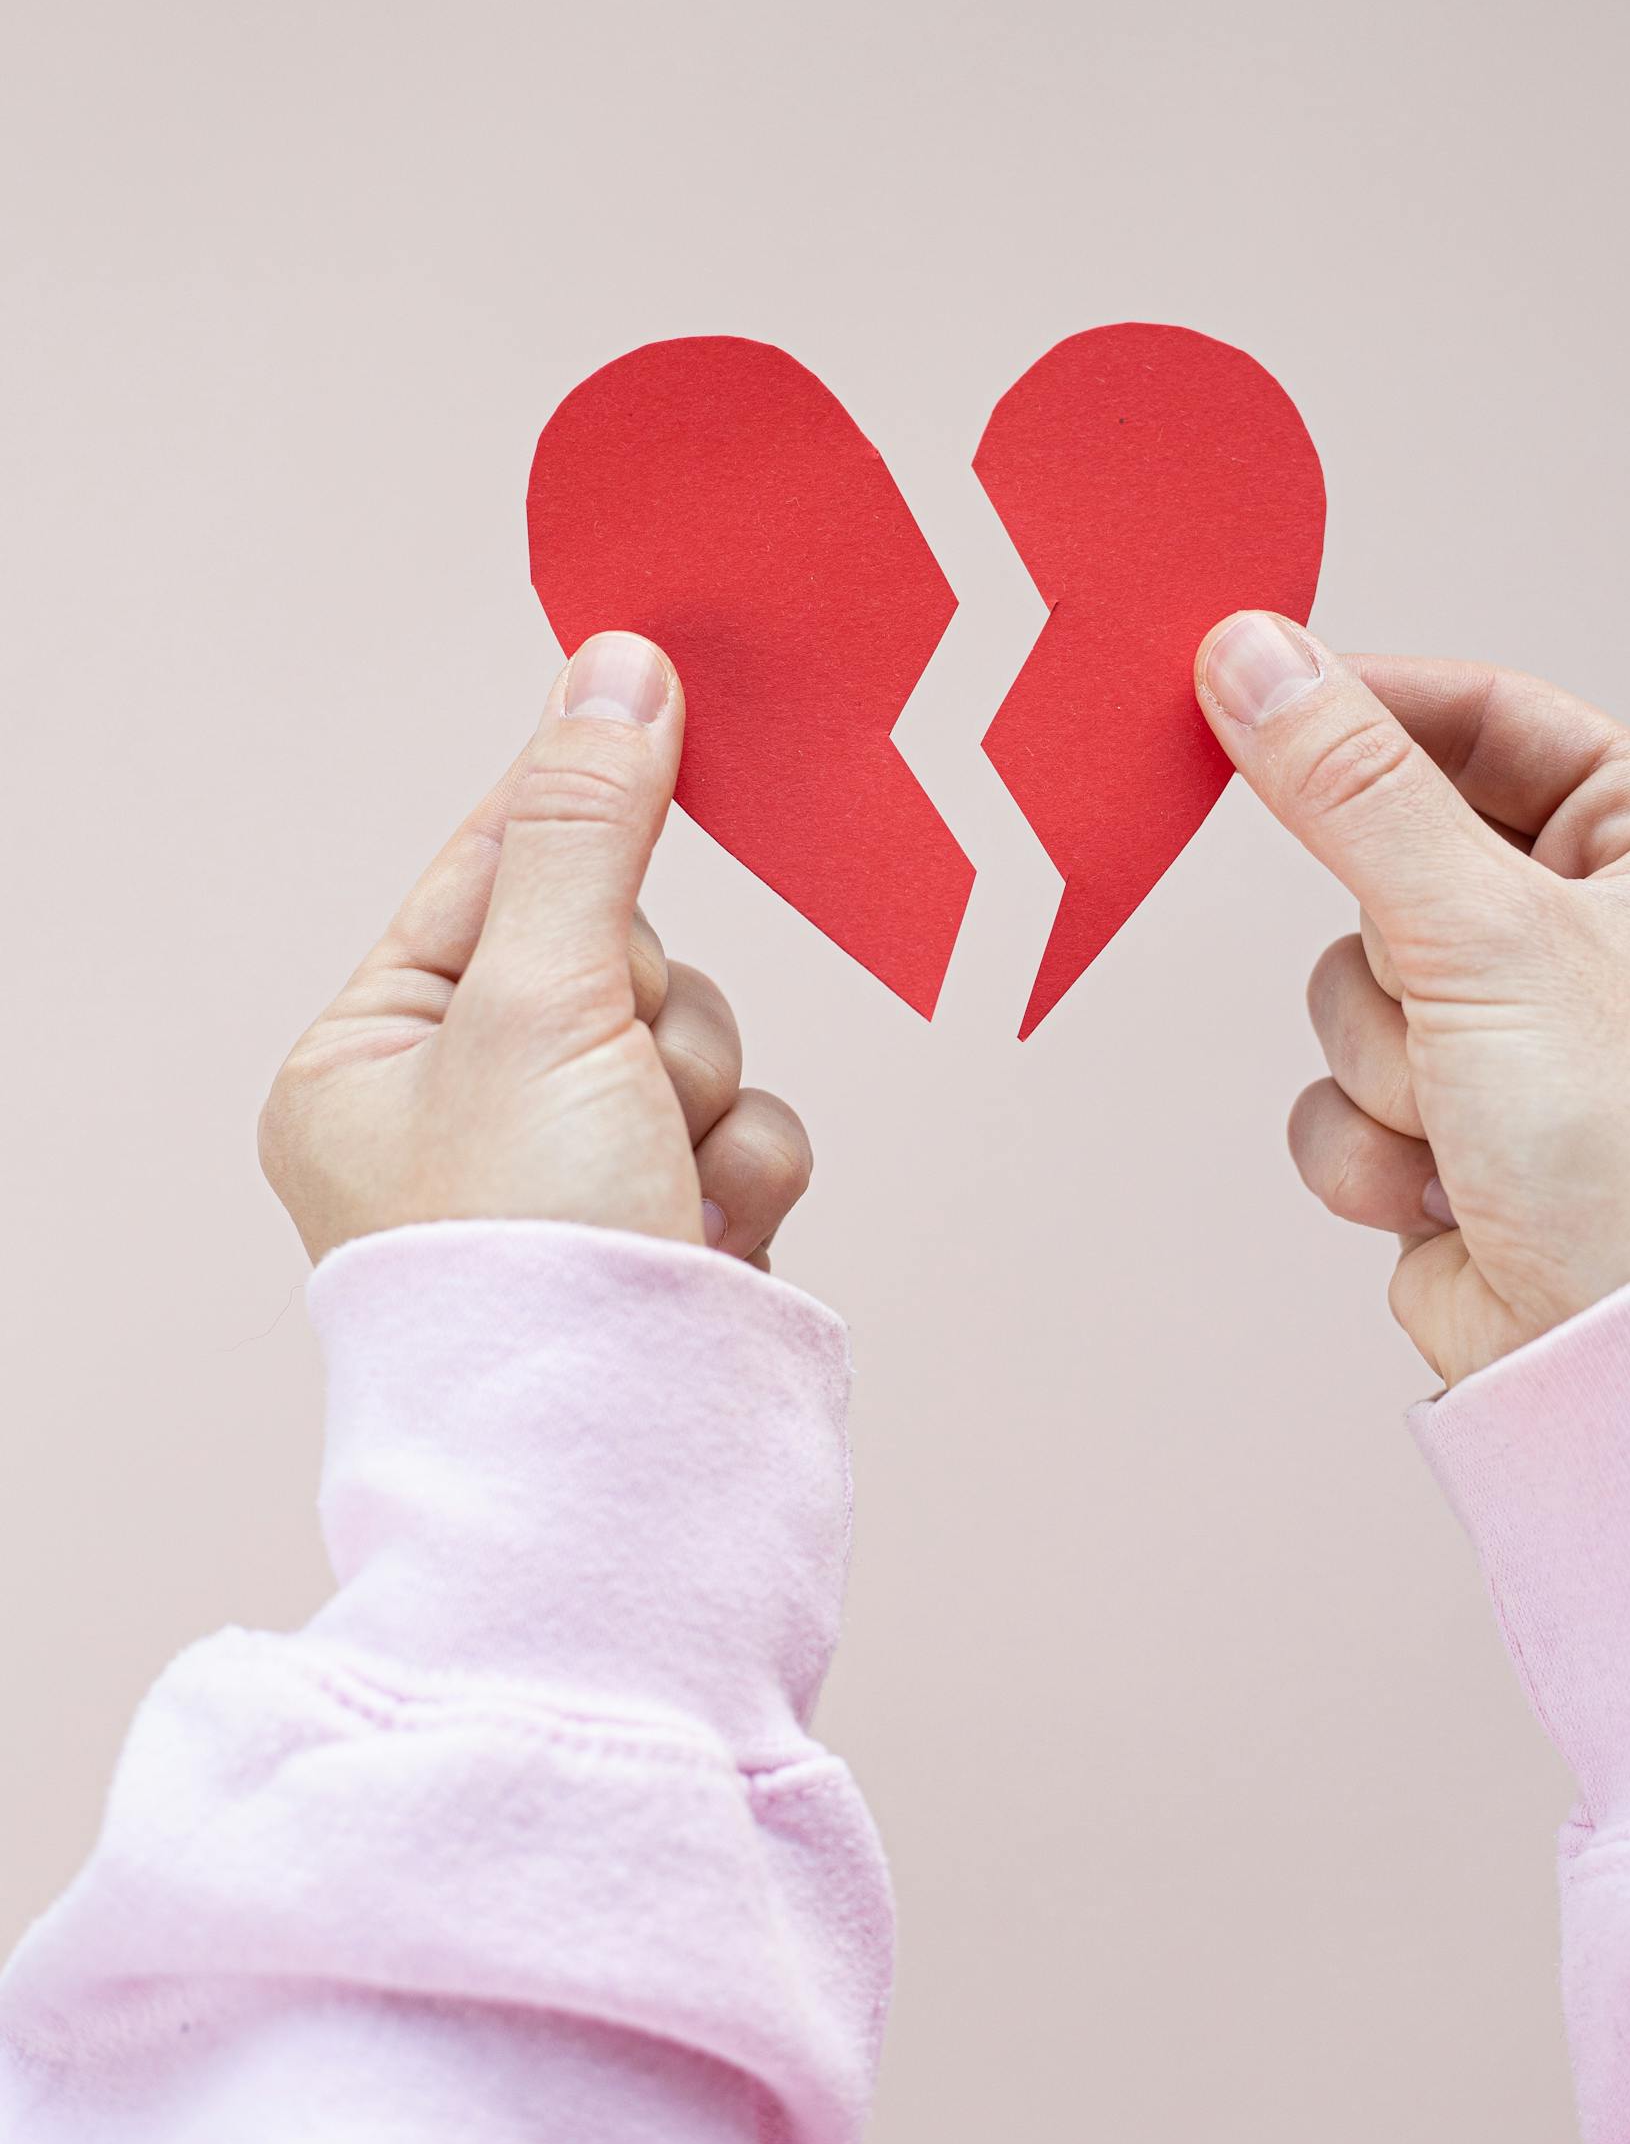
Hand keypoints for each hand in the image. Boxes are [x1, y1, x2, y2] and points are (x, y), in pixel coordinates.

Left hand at [261, 631, 811, 1270]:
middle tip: (623, 1080)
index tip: (652, 692)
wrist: (618, 1477)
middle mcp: (460, 1114)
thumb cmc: (527, 1263)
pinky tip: (708, 1234)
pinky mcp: (666, 1228)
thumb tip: (614, 666)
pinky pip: (744, 1128)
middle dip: (652, 1010)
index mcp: (372, 1059)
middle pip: (617, 951)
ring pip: (696, 1039)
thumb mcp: (540, 1002)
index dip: (575, 802)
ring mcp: (569, 1177)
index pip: (489, 869)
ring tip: (661, 1186)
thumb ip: (586, 830)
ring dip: (704, 1097)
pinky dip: (744, 1168)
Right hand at [1195, 616, 1629, 1387]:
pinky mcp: (1462, 1138)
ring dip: (1384, 1064)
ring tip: (1470, 1123)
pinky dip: (1373, 1146)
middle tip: (1430, 981)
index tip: (1250, 689)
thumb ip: (1353, 790)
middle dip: (1396, 950)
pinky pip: (1345, 1093)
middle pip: (1401, 859)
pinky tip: (1450, 1193)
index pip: (1499, 723)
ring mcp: (1531, 1044)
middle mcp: (1611, 939)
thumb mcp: (1487, 934)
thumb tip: (1253, 659)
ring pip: (1355, 986)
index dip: (1374, 709)